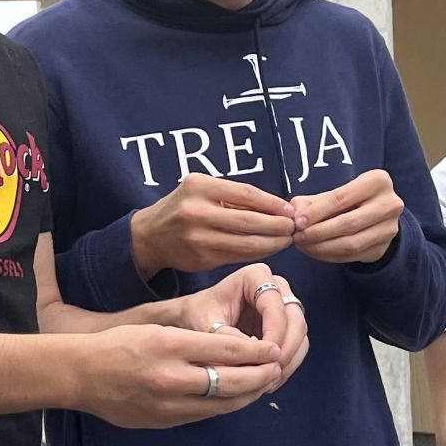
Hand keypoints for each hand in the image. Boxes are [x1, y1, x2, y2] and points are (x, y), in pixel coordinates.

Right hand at [77, 323, 287, 428]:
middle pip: (232, 382)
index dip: (258, 352)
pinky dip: (224, 405)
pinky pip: (205, 414)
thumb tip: (241, 354)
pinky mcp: (165, 422)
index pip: (227, 350)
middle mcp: (172, 378)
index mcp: (170, 346)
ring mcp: (168, 405)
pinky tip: (235, 397)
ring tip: (263, 384)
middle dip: (261, 377)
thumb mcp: (157, 330)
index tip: (276, 349)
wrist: (82, 375)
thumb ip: (197, 342)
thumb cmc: (120, 345)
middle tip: (278, 369)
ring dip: (248, 395)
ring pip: (223, 404)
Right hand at [131, 175, 296, 277]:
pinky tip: (269, 249)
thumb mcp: (202, 190)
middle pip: (250, 221)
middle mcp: (197, 211)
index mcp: (200, 186)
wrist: (151, 235)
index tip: (290, 210)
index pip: (247, 194)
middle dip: (278, 226)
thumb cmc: (184, 207)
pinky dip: (257, 253)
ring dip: (272, 243)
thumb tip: (278, 207)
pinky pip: (238, 256)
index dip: (274, 204)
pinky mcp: (202, 259)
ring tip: (287, 240)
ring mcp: (198, 237)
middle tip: (294, 228)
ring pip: (246, 242)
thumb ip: (233, 197)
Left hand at [178, 264, 310, 385]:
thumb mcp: (205, 324)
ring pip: (300, 334)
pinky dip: (287, 365)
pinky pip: (296, 346)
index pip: (275, 306)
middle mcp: (276, 286)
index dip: (274, 333)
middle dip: (286, 350)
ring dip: (288, 360)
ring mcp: (284, 305)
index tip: (264, 358)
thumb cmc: (198, 315)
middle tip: (271, 373)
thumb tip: (255, 354)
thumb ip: (226, 337)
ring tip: (268, 382)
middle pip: (295, 319)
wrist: (195, 319)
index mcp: (256, 275)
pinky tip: (269, 381)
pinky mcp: (286, 325)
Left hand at [291, 169, 404, 265]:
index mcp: (378, 181)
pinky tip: (315, 251)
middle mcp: (390, 204)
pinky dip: (330, 256)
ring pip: (352, 244)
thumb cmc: (349, 199)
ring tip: (304, 245)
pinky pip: (352, 256)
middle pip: (349, 223)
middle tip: (298, 237)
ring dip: (322, 247)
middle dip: (318, 232)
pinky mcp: (384, 248)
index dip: (316, 212)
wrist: (375, 214)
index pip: (341, 198)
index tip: (297, 222)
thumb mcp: (333, 193)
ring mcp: (390, 228)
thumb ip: (311, 201)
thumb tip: (294, 215)